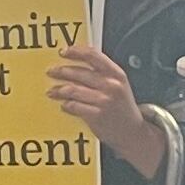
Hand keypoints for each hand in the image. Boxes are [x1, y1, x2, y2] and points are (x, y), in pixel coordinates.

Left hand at [47, 44, 168, 176]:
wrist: (133, 132)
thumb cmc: (123, 107)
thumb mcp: (119, 84)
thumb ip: (102, 72)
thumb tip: (76, 63)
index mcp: (117, 74)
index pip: (93, 55)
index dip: (76, 51)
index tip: (63, 52)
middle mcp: (111, 85)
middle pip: (79, 72)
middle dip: (61, 71)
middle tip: (51, 71)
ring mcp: (104, 100)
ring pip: (73, 89)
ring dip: (59, 90)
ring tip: (52, 91)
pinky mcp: (97, 115)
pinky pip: (74, 106)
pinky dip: (66, 105)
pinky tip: (64, 105)